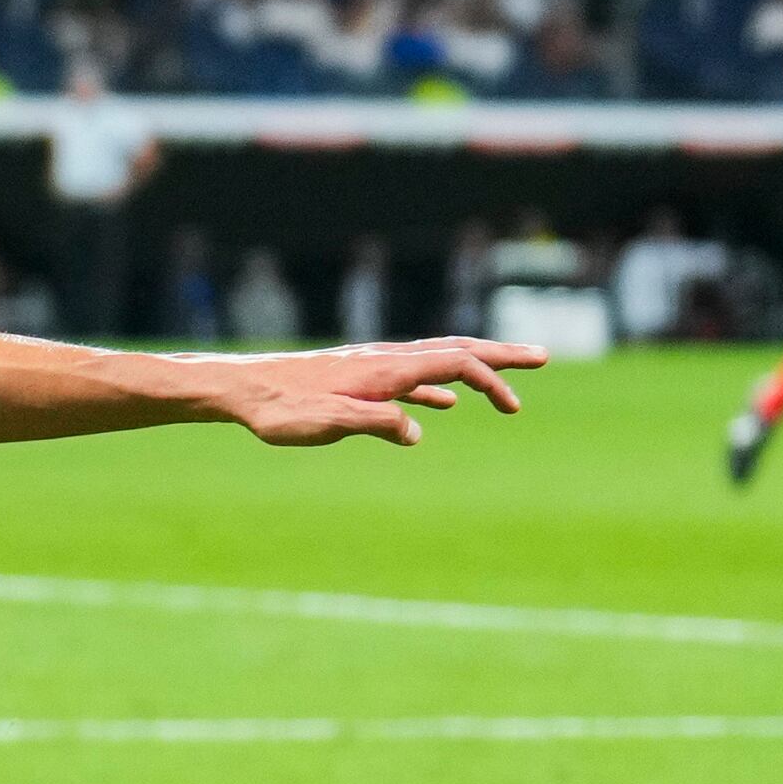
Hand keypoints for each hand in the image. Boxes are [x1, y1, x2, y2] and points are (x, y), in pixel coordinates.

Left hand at [217, 338, 543, 447]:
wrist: (240, 389)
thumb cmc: (280, 410)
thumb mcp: (328, 423)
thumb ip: (375, 424)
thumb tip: (416, 431)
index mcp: (385, 368)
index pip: (455, 364)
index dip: (492, 380)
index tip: (514, 407)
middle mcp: (383, 360)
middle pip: (454, 351)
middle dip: (499, 356)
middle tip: (542, 356)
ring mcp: (370, 367)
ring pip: (433, 363)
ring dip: (472, 370)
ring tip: (502, 382)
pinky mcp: (355, 379)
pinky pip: (408, 380)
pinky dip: (434, 389)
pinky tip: (440, 407)